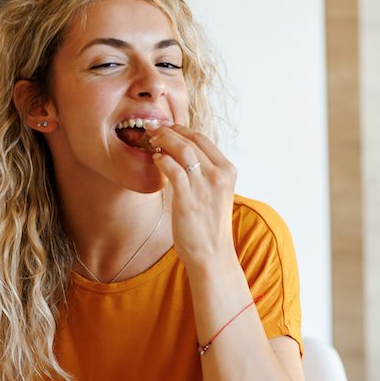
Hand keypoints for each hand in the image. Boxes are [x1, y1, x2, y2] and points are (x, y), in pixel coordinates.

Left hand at [148, 124, 237, 266]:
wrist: (212, 254)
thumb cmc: (210, 225)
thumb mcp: (216, 192)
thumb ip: (205, 173)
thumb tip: (182, 155)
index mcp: (228, 171)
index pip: (203, 139)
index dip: (182, 129)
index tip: (168, 127)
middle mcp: (219, 175)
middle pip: (191, 141)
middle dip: (169, 130)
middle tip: (152, 128)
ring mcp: (204, 186)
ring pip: (182, 150)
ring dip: (164, 140)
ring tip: (151, 140)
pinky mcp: (188, 198)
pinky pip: (172, 169)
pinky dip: (162, 159)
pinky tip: (155, 159)